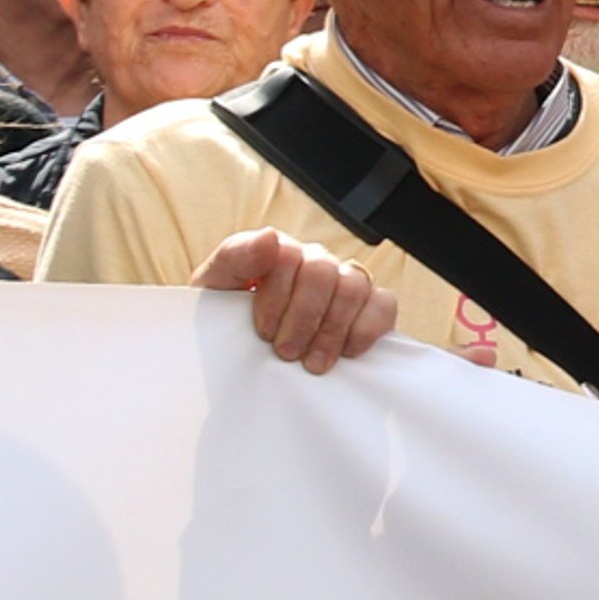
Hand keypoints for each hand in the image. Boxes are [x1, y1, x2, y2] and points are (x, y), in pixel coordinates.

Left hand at [195, 228, 392, 371]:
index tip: (263, 331)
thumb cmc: (227, 319)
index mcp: (280, 253)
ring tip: (315, 362)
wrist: (238, 353)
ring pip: (355, 287)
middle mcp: (316, 263)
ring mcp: (344, 284)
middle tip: (287, 352)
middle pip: (324, 273)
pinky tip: (348, 351)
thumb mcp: (214, 288)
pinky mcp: (369, 308)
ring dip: (333, 329)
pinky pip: (384, 304)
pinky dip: (368, 327)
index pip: (289, 256)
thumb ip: (236, 256)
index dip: (277, 297)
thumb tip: (270, 237)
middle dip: (304, 317)